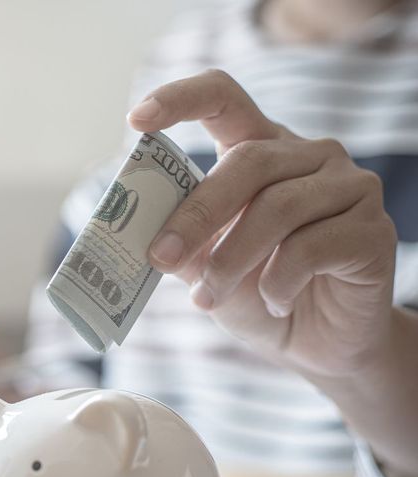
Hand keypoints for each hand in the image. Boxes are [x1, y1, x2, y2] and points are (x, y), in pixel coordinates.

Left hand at [128, 70, 396, 378]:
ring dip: (230, 261)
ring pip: (277, 208)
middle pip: (248, 161)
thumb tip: (147, 235)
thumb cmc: (258, 297)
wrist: (317, 344)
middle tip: (161, 257)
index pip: (225, 99)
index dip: (181, 99)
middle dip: (196, 214)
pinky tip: (275, 303)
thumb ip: (185, 246)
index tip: (136, 119)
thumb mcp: (208, 271)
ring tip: (208, 298)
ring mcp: (348, 188)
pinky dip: (277, 284)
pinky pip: (310, 249)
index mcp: (262, 152)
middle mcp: (309, 157)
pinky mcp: (371, 230)